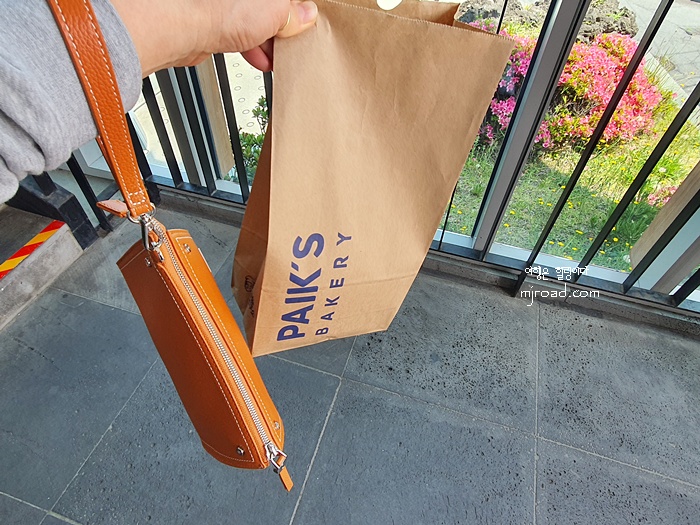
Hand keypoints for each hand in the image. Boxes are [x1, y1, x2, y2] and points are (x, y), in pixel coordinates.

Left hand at [110, 0, 317, 75]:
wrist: (176, 27)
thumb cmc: (214, 9)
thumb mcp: (273, 10)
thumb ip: (292, 13)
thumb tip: (305, 14)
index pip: (283, 0)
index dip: (295, 11)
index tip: (304, 23)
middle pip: (266, 7)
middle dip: (281, 26)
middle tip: (291, 42)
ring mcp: (221, 5)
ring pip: (252, 19)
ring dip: (267, 40)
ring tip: (275, 55)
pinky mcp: (209, 17)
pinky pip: (236, 30)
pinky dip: (249, 45)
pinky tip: (257, 58)